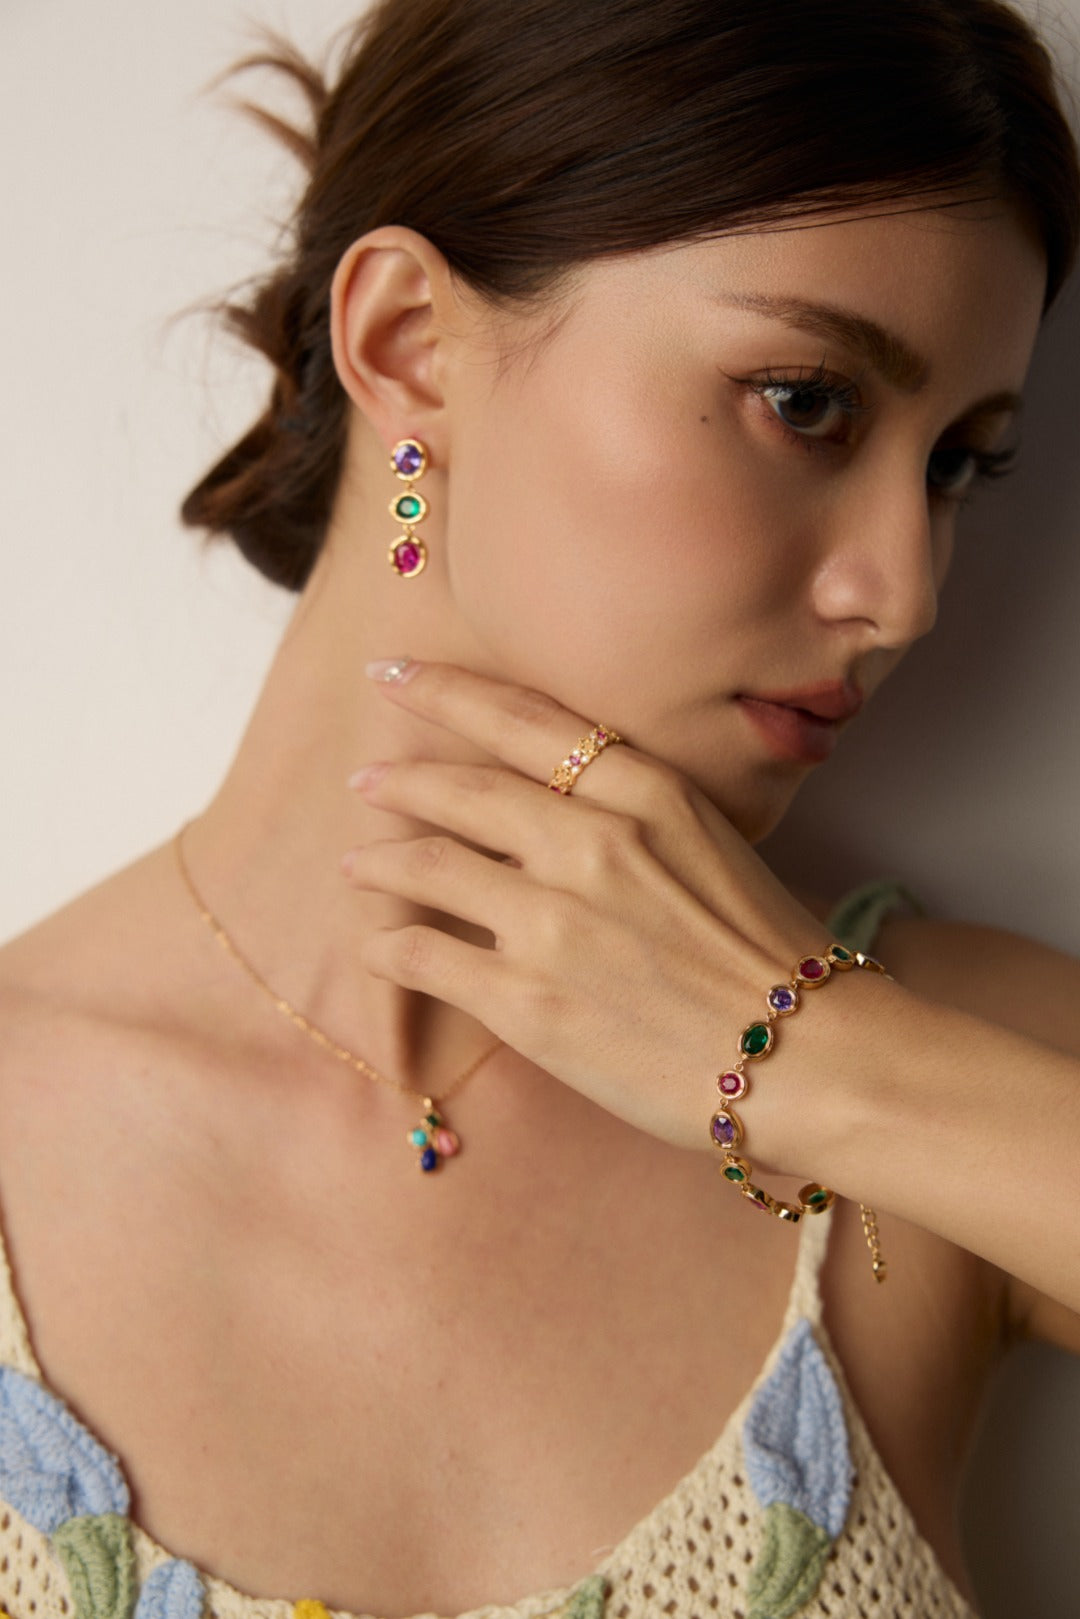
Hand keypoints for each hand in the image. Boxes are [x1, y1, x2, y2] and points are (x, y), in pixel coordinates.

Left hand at [341, 660, 834, 1164]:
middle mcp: (590, 842)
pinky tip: (380, 949)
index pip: (522, 721)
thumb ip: (637, 812)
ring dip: (381, 863)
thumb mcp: (714, 844)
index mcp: (645, 792)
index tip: (394, 675)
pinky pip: (424, 957)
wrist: (809, 1056)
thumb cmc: (773, 955)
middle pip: (460, 789)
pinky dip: (390, 947)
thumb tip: (561, 808)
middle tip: (363, 778)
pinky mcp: (526, 1001)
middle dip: (399, 779)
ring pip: (427, 867)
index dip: (446, 690)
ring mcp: (552, 921)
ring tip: (358, 866)